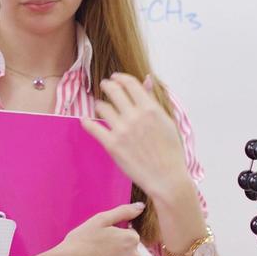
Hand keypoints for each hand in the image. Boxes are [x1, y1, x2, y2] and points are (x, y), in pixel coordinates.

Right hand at [51, 201, 145, 255]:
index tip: (101, 242)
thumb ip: (123, 212)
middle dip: (120, 252)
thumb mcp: (99, 220)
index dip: (115, 238)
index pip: (130, 237)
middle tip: (99, 254)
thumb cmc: (80, 242)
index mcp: (131, 238)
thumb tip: (141, 206)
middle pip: (131, 252)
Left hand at [81, 73, 190, 200]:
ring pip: (102, 107)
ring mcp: (121, 130)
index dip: (120, 77)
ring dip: (100, 104)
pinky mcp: (112, 145)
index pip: (130, 84)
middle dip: (107, 85)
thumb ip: (153, 100)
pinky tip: (85, 120)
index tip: (116, 77)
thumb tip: (147, 80)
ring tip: (100, 107)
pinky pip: (93, 128)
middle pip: (114, 91)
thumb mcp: (167, 121)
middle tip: (105, 85)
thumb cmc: (171, 151)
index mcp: (150, 109)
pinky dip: (87, 122)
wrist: (166, 177)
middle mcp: (134, 116)